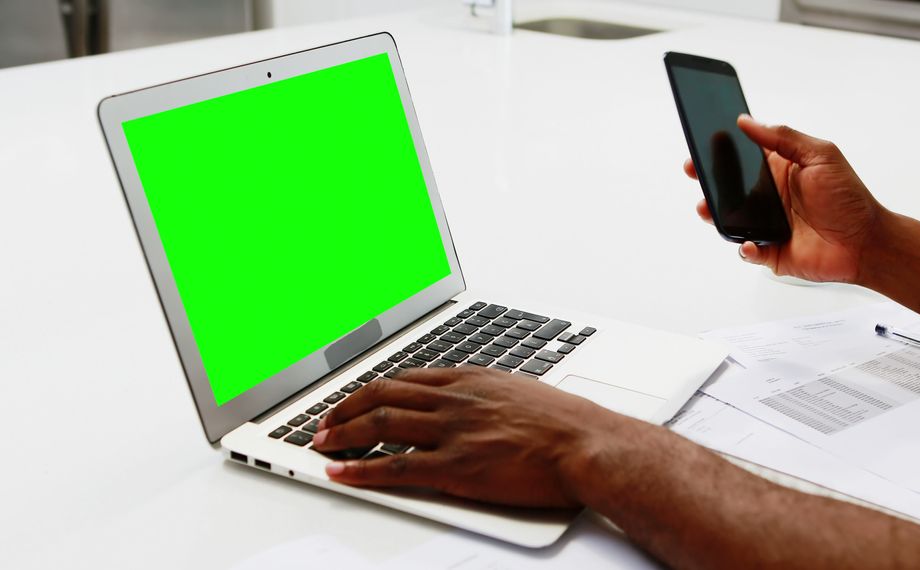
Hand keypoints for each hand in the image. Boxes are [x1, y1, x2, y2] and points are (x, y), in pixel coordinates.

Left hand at [312, 367, 639, 507]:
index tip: (357, 399)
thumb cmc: (565, 422)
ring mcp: (453, 431)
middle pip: (383, 394)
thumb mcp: (521, 390)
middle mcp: (455, 399)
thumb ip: (488, 394)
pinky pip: (395, 465)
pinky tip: (341, 472)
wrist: (586, 444)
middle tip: (325, 421)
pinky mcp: (456, 466)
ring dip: (343, 433)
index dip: (372, 390)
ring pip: (381, 424)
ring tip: (321, 444)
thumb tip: (474, 401)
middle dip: (345, 408)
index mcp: (471, 379)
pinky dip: (360, 468)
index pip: (406, 378)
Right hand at [687, 115, 886, 283]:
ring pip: (730, 219)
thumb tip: (747, 121)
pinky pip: (748, 250)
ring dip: (716, 214)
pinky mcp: (771, 251)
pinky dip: (745, 248)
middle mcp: (770, 197)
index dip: (720, 151)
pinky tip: (749, 243)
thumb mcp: (821, 155)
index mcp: (779, 171)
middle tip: (695, 172)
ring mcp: (768, 225)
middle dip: (708, 181)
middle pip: (728, 188)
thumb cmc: (849, 198)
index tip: (703, 142)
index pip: (742, 157)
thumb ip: (783, 137)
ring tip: (708, 208)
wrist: (867, 242)